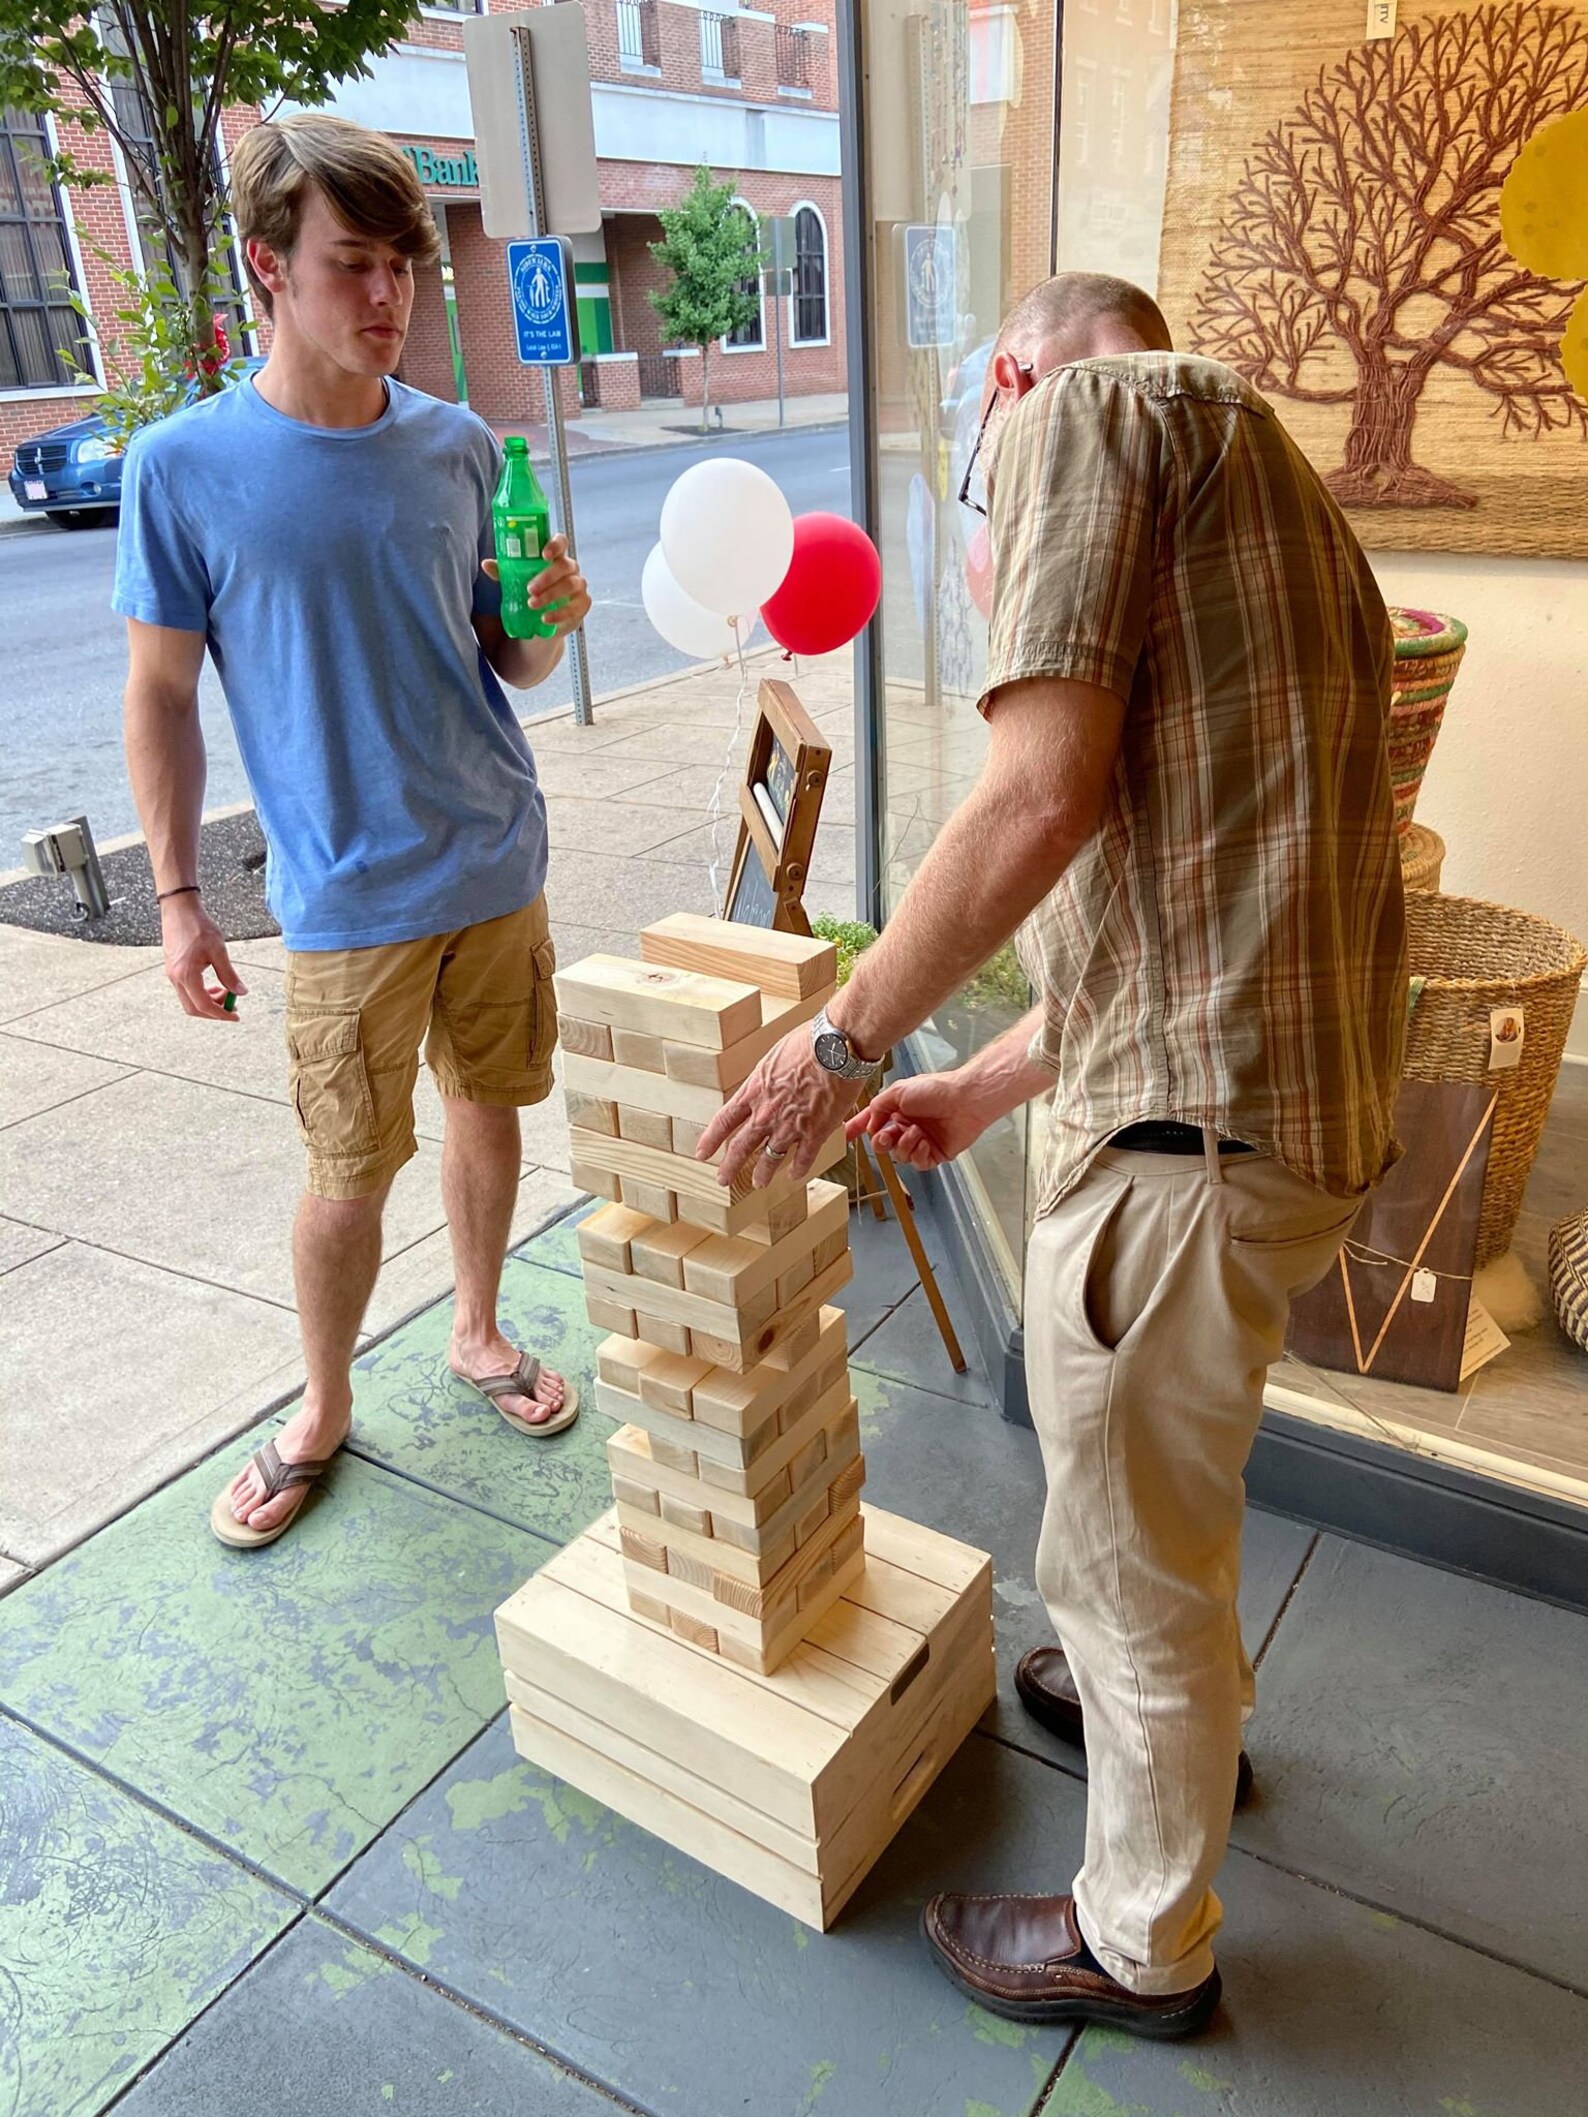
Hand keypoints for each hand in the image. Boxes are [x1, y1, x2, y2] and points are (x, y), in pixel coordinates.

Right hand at [161, 894, 246, 1020]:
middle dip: (214, 1012)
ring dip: (208, 1002)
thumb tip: (241, 992)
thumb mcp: (219, 951)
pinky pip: (186, 990)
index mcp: (186, 975)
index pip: (204, 1005)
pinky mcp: (173, 969)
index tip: (236, 1015)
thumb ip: (229, 974)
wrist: (179, 910)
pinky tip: (215, 985)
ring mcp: (172, 974)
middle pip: (193, 1008)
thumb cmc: (199, 927)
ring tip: (226, 993)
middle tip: (232, 1006)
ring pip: (189, 1000)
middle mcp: (176, 978)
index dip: (221, 1014)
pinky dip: (201, 993)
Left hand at [482, 536, 589, 637]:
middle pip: (565, 565)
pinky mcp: (581, 605)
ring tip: (532, 604)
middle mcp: (569, 568)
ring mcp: (578, 586)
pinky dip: (560, 614)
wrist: (540, 620)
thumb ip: (503, 572)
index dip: (555, 545)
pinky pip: (575, 607)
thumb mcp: (515, 580)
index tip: (544, 554)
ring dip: (551, 595)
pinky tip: (545, 618)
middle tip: (530, 589)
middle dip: (547, 576)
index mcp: (555, 556)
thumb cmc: (530, 592)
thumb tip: (487, 564)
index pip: (561, 542)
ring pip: (570, 585)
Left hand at [696, 1029, 867, 1188]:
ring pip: (770, 1159)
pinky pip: (803, 1158)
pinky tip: (795, 1175)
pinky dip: (799, 1169)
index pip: (723, 1121)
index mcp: (753, 1091)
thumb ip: (767, 1077)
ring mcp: (789, 1126)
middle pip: (741, 1147)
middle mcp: (766, 1114)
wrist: (836, 1049)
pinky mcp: (815, 1133)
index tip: (702, 1153)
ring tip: (758, 1183)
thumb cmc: (808, 1043)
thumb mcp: (774, 1057)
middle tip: (723, 1179)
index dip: (711, 1140)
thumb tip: (768, 1081)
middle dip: (729, 1167)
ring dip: (762, 1174)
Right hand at [846, 1069, 989, 1171]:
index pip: (871, 1122)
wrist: (965, 1100)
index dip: (856, 1129)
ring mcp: (920, 1141)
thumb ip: (878, 1107)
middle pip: (882, 1144)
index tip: (844, 1136)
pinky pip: (917, 1163)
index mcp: (896, 1110)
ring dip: (904, 1145)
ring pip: (899, 1155)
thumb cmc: (935, 1090)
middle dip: (881, 1141)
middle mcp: (906, 1126)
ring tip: (916, 1133)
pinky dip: (918, 1153)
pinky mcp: (934, 1154)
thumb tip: (869, 1124)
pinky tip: (925, 1141)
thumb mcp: (898, 1091)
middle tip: (887, 1135)